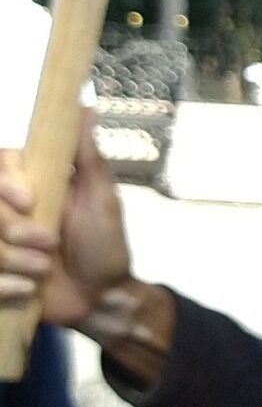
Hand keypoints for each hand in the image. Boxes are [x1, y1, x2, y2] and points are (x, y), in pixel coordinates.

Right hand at [0, 113, 135, 327]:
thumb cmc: (106, 247)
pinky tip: (26, 289)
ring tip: (44, 268)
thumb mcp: (102, 201)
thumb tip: (85, 107)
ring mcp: (0, 242)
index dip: (6, 180)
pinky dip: (3, 284)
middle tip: (49, 243)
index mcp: (33, 187)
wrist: (102, 299)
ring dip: (13, 259)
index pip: (1, 167)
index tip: (28, 199)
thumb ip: (88, 158)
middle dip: (15, 229)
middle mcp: (9, 211)